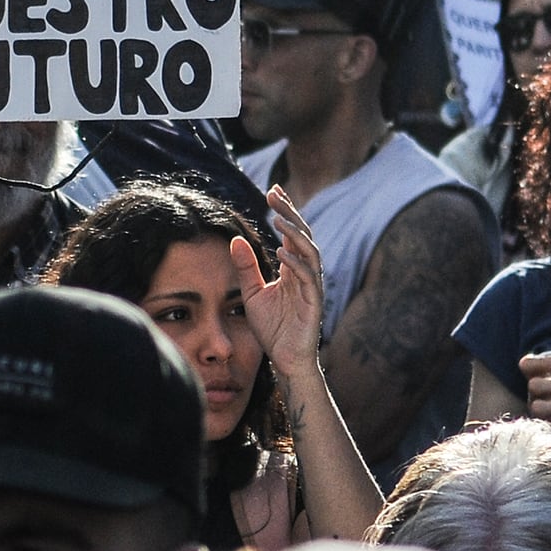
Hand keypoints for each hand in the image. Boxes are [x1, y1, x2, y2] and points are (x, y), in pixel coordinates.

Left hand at [230, 186, 329, 373]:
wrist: (284, 360)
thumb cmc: (273, 328)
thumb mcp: (252, 293)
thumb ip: (246, 267)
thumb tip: (236, 239)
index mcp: (293, 268)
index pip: (291, 233)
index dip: (285, 210)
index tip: (272, 190)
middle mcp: (305, 273)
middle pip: (302, 235)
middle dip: (290, 213)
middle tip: (274, 194)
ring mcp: (312, 287)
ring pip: (310, 252)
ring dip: (295, 233)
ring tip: (279, 218)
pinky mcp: (314, 304)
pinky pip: (309, 278)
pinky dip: (297, 263)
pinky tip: (282, 252)